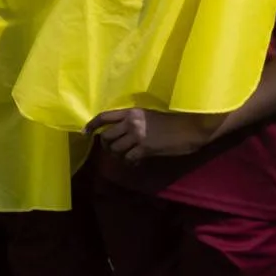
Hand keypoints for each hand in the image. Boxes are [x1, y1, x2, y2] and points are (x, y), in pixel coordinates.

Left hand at [90, 105, 222, 159]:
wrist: (190, 128)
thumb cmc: (172, 122)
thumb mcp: (149, 116)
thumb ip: (133, 121)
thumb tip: (120, 131)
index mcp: (131, 112)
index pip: (104, 117)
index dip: (91, 125)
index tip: (84, 133)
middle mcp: (131, 122)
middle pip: (106, 136)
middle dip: (107, 145)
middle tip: (114, 150)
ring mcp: (138, 135)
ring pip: (115, 149)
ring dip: (118, 155)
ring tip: (126, 156)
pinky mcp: (146, 148)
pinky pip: (128, 158)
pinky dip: (130, 162)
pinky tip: (136, 162)